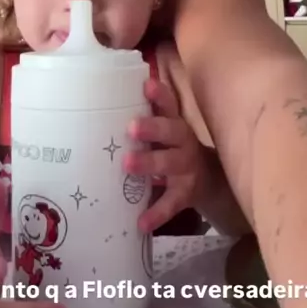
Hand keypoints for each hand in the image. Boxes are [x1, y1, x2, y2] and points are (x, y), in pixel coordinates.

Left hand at [123, 77, 202, 231]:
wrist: (207, 181)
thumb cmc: (172, 149)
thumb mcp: (164, 133)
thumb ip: (143, 122)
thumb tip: (98, 108)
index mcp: (175, 124)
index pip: (169, 104)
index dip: (160, 95)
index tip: (146, 85)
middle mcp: (184, 142)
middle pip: (172, 131)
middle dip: (152, 127)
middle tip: (131, 127)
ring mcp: (187, 168)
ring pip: (171, 163)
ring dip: (150, 163)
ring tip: (127, 165)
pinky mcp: (186, 194)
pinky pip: (171, 203)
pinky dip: (157, 213)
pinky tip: (142, 222)